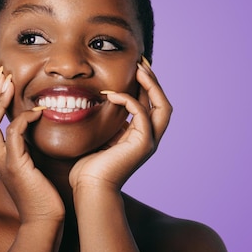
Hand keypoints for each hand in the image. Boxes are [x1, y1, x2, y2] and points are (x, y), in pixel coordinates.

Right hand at [0, 67, 64, 222]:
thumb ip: (30, 144)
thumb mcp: (34, 163)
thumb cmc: (45, 193)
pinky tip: (38, 111)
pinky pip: (13, 137)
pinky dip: (23, 120)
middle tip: (3, 74)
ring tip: (10, 84)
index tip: (3, 80)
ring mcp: (3, 162)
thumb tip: (37, 123)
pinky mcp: (16, 168)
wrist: (46, 222)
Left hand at [69, 59, 171, 192]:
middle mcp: (150, 138)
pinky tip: (111, 94)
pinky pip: (141, 114)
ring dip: (151, 85)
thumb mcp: (100, 137)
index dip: (146, 86)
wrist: (90, 189)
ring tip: (138, 69)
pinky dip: (129, 100)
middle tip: (141, 62)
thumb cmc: (88, 168)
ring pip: (162, 106)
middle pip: (163, 103)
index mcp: (140, 136)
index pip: (150, 105)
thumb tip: (101, 100)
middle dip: (154, 81)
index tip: (135, 68)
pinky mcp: (143, 145)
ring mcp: (149, 142)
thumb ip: (108, 122)